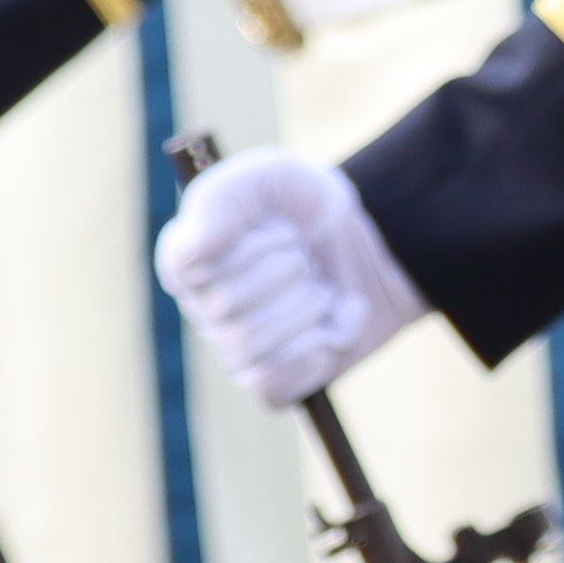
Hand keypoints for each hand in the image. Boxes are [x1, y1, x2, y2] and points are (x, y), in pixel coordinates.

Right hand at [151, 146, 428, 404]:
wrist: (376, 240)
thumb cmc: (309, 204)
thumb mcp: (270, 176)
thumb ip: (222, 199)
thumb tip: (194, 248)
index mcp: (187, 258)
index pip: (190, 267)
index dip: (248, 247)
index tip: (281, 226)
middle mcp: (203, 308)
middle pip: (226, 307)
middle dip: (288, 269)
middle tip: (306, 253)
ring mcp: (234, 349)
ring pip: (251, 346)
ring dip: (307, 307)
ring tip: (322, 287)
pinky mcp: (271, 381)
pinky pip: (271, 387)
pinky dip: (312, 354)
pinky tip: (334, 325)